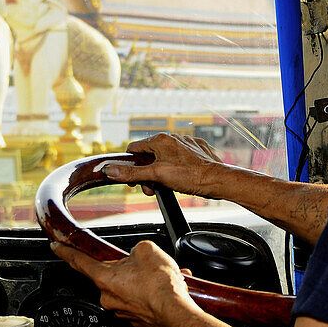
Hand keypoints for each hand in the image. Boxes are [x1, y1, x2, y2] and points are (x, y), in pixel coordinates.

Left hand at [51, 240, 195, 326]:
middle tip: (141, 264)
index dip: (66, 251)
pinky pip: (139, 300)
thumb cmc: (160, 286)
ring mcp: (122, 310)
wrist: (176, 311)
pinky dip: (149, 293)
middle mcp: (109, 297)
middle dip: (125, 267)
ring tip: (158, 277)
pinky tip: (162, 288)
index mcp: (105, 278)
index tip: (57, 246)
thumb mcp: (147, 250)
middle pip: (110, 275)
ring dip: (141, 280)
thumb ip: (135, 249)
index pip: (79, 261)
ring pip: (127, 288)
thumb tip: (138, 256)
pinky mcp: (137, 319)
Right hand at [103, 133, 224, 196]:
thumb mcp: (156, 176)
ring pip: (163, 158)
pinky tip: (180, 179)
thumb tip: (110, 170)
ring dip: (160, 173)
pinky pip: (179, 159)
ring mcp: (185, 143)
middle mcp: (172, 137)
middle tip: (151, 188)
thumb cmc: (189, 176)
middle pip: (149, 156)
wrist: (217, 180)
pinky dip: (175, 169)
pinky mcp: (196, 150)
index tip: (134, 180)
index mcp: (160, 140)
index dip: (131, 166)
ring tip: (165, 186)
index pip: (134, 149)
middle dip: (146, 173)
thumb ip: (132, 173)